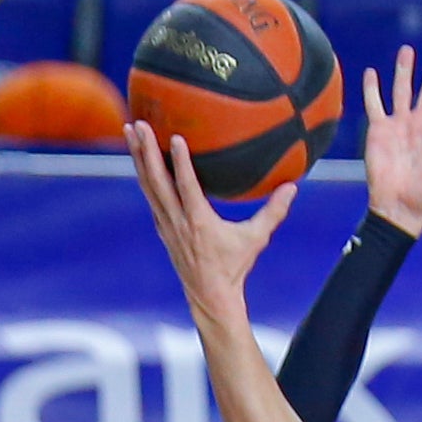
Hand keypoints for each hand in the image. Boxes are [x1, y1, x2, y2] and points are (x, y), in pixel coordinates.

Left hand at [126, 121, 295, 326]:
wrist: (210, 297)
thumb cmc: (235, 268)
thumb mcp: (256, 239)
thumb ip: (273, 212)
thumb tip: (293, 186)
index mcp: (199, 222)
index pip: (186, 186)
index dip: (180, 162)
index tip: (174, 137)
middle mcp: (177, 222)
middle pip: (157, 181)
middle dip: (146, 151)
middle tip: (137, 123)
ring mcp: (166, 226)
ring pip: (148, 186)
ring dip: (138, 158)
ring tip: (129, 131)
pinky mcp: (163, 229)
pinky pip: (150, 197)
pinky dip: (144, 175)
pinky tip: (140, 159)